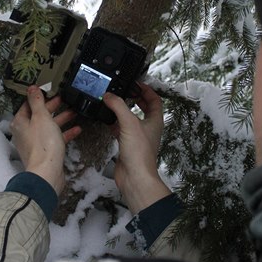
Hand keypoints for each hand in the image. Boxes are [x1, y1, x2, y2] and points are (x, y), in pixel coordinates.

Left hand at [10, 86, 81, 194]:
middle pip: (39, 115)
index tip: (50, 91)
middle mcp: (25, 133)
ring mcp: (35, 143)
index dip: (39, 97)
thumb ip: (37, 101)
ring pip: (48, 127)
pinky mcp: (46, 152)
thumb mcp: (41, 117)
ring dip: (61, 119)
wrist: (48, 172)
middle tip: (63, 99)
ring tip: (74, 112)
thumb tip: (31, 88)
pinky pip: (55, 138)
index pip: (28, 105)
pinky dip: (65, 133)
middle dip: (52, 107)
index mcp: (20, 122)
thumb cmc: (43, 144)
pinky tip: (77, 129)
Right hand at [103, 82, 170, 213]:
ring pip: (132, 119)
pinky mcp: (128, 146)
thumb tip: (108, 95)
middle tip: (125, 91)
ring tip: (114, 102)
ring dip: (124, 110)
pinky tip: (106, 120)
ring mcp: (138, 138)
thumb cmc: (139, 153)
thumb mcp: (129, 123)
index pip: (155, 100)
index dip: (147, 90)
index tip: (136, 84)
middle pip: (145, 109)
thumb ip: (118, 106)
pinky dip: (115, 123)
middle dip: (136, 99)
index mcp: (155, 121)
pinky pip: (121, 130)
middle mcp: (148, 128)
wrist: (135, 177)